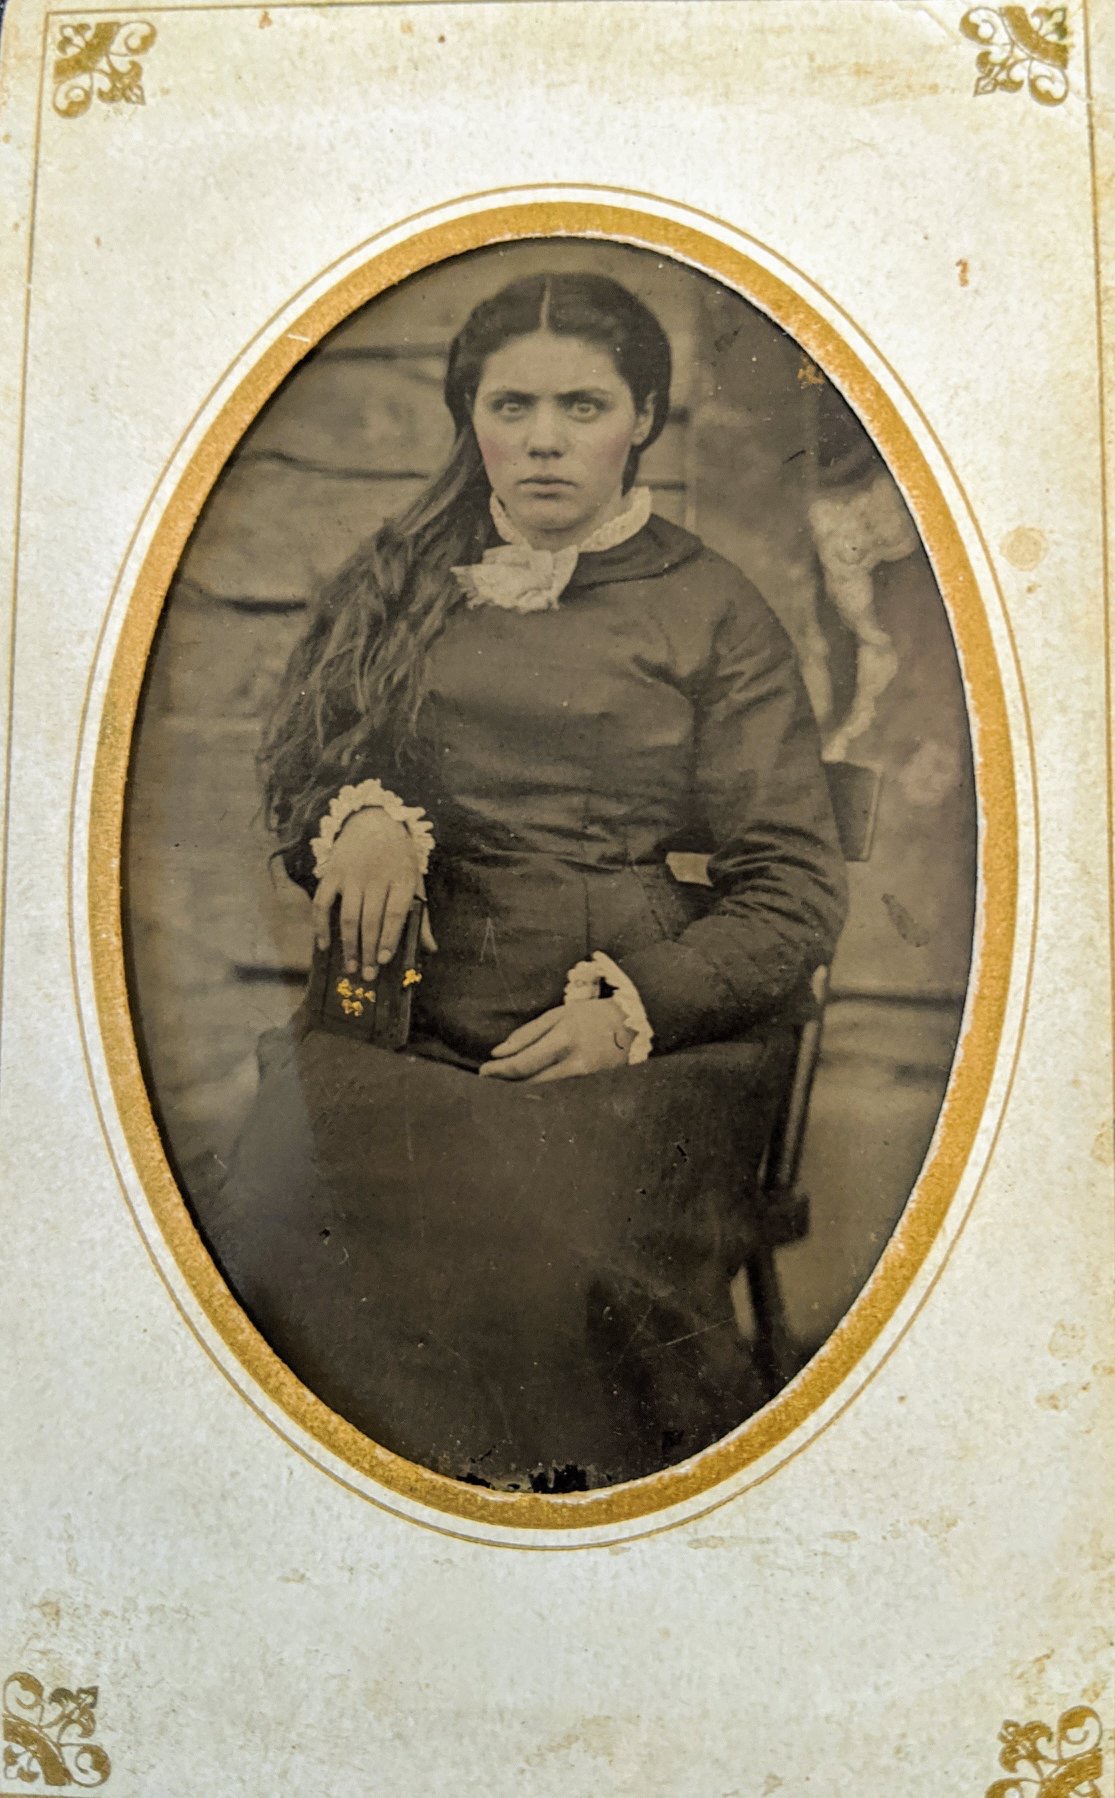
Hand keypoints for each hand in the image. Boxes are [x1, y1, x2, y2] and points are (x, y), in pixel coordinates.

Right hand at [312, 808, 436, 979]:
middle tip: (367, 975)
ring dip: (348, 944)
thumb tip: (431, 949)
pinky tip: (323, 945)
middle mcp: (375, 877)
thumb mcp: (414, 881)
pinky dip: (320, 924)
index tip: (384, 960)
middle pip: (370, 920)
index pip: (394, 913)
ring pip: (348, 915)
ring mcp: (351, 875)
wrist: (373, 821)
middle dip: (368, 950)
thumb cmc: (398, 858)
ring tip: (350, 966)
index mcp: (401, 878)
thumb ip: (420, 916)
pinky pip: (322, 902)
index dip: (389, 938)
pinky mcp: (332, 872)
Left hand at [479, 999, 634, 1084]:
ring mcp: (585, 1081)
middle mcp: (574, 1065)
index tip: (483, 1071)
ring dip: (520, 1088)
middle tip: (488, 1080)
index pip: (523, 1064)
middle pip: (530, 1082)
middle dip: (505, 1083)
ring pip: (543, 1091)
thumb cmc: (594, 1016)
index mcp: (564, 1040)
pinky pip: (558, 1094)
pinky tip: (531, 1085)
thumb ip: (527, 1034)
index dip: (499, 1071)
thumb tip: (498, 1052)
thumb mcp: (560, 1014)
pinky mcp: (592, 1090)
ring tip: (506, 1082)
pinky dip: (541, 1090)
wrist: (637, 1026)